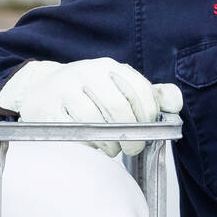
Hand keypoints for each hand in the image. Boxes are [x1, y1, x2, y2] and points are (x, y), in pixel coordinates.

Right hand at [0, 57, 184, 155]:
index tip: (149, 129)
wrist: (41, 90)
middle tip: (134, 148)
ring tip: (112, 149)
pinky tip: (93, 146)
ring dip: (110, 145)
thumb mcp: (119, 87)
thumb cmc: (88, 92)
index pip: (140, 91)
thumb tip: (175, 104)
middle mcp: (85, 72)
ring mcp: (64, 90)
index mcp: (108, 67)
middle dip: (132, 136)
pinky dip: (88, 146)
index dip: (149, 115)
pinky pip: (74, 134)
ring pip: (96, 124)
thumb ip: (151, 95)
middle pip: (118, 110)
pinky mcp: (47, 108)